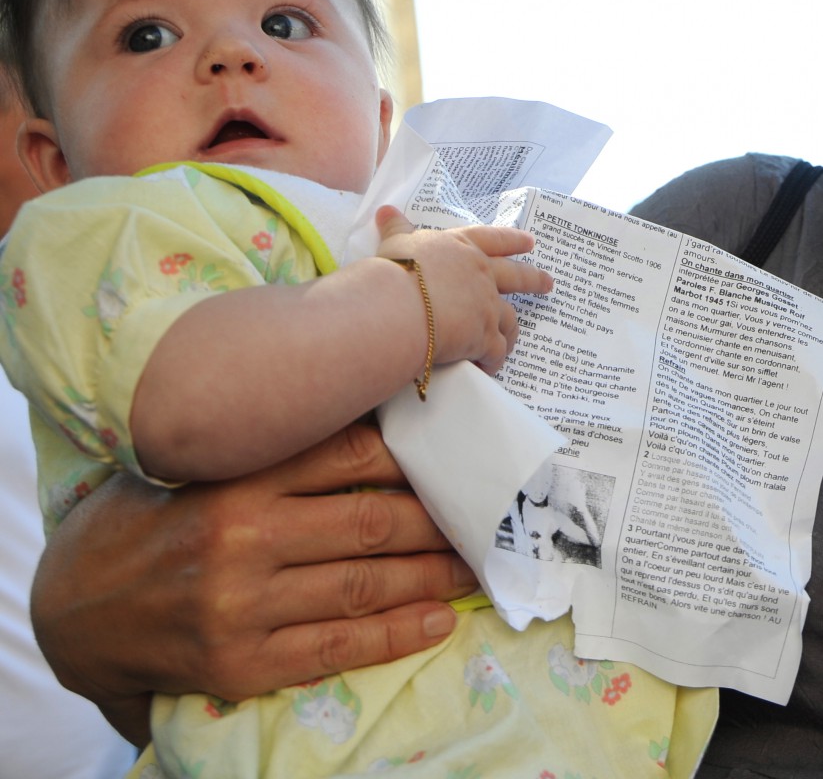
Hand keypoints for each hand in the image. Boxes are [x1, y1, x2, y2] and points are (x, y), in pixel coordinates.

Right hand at [31, 420, 475, 747]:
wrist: (75, 605)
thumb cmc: (146, 518)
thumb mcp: (199, 465)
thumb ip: (269, 450)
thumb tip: (365, 435)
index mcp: (236, 476)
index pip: (346, 454)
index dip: (409, 457)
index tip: (449, 458)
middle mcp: (243, 535)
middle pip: (369, 521)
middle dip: (436, 519)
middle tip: (484, 516)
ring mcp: (242, 604)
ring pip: (362, 584)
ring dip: (430, 575)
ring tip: (474, 565)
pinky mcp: (239, 663)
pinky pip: (335, 646)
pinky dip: (395, 634)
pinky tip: (437, 620)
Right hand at [376, 206, 551, 373]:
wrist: (400, 304)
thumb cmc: (396, 270)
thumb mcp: (395, 243)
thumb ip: (396, 227)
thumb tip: (385, 210)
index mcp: (462, 249)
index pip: (493, 240)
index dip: (512, 240)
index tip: (530, 242)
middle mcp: (480, 275)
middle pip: (516, 276)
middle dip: (533, 280)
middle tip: (548, 284)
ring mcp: (486, 307)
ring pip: (509, 319)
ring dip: (510, 331)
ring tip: (511, 340)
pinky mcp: (484, 337)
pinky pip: (495, 352)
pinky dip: (493, 360)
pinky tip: (489, 367)